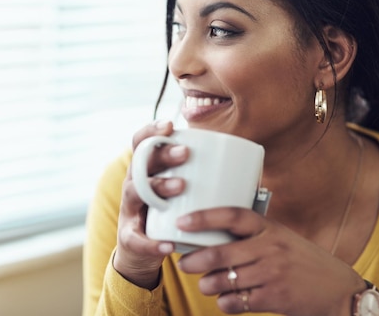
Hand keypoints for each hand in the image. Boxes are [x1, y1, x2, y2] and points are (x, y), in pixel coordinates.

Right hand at [112, 120, 188, 288]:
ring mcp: (129, 210)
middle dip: (163, 154)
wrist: (141, 252)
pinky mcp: (129, 238)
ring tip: (181, 186)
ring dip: (159, 186)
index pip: (141, 143)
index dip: (152, 131)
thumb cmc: (170, 214)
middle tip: (186, 153)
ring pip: (136, 192)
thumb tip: (249, 171)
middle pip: (142, 162)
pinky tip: (169, 245)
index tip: (170, 125)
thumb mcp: (180, 192)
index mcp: (145, 170)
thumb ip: (204, 179)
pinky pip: (137, 239)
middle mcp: (133, 184)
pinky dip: (152, 243)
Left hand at [175, 207, 364, 314]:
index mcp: (271, 228)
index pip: (233, 216)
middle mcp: (271, 248)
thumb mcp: (283, 239)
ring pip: (225, 280)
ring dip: (208, 285)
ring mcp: (273, 274)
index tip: (183, 222)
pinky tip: (227, 300)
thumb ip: (255, 235)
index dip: (204, 217)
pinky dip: (226, 303)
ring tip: (206, 284)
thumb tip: (213, 233)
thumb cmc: (304, 262)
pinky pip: (237, 302)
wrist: (340, 291)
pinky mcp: (275, 299)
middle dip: (195, 260)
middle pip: (221, 252)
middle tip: (184, 264)